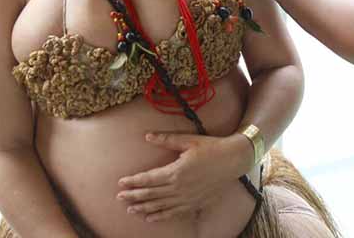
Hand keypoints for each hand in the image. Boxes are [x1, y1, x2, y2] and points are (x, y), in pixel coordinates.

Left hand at [117, 132, 252, 222]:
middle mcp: (179, 188)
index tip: (121, 183)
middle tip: (119, 197)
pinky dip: (160, 216)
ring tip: (130, 209)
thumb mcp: (188, 140)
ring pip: (160, 206)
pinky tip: (150, 217)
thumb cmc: (212, 148)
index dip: (133, 181)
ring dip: (143, 207)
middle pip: (151, 194)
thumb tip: (148, 136)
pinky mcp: (194, 204)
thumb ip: (166, 140)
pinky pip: (173, 213)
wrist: (234, 160)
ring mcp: (187, 198)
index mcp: (176, 172)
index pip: (148, 179)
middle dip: (134, 196)